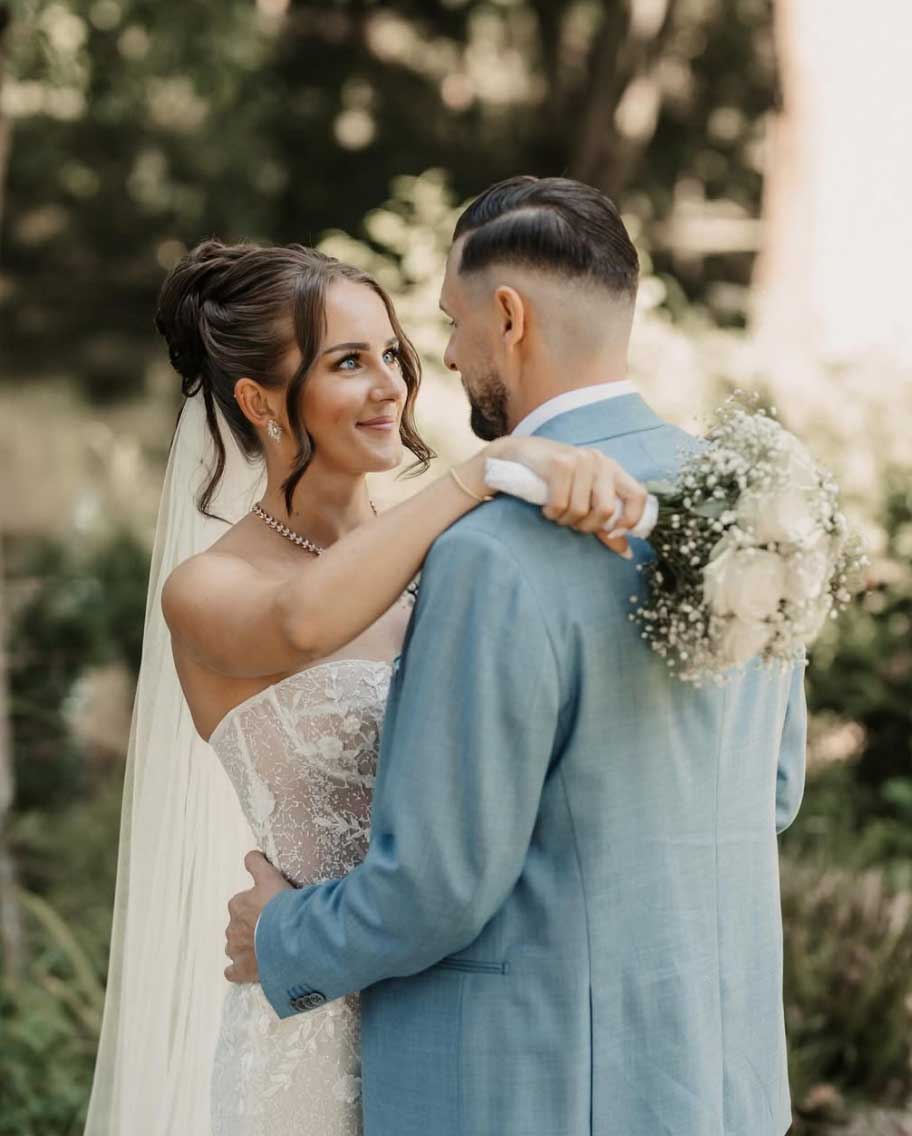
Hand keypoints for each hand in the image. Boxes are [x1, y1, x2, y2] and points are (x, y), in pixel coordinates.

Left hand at [224, 850, 292, 983]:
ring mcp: (236, 951)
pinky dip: (238, 970)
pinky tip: (249, 968)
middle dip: (251, 926)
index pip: (242, 903)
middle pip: (239, 926)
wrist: (289, 937)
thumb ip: (257, 864)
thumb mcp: (270, 876)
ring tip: (267, 947)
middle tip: (273, 927)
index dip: (257, 905)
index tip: (271, 908)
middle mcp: (232, 928)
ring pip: (236, 947)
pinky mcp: (241, 971)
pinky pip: (232, 972)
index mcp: (237, 905)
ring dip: (246, 947)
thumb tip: (250, 855)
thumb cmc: (280, 905)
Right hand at [490, 436, 648, 558]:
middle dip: (586, 525)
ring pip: (580, 509)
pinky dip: (551, 511)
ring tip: (555, 511)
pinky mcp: (560, 462)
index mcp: (612, 469)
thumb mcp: (582, 497)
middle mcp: (600, 461)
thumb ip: (604, 522)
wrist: (516, 453)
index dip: (630, 519)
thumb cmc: (552, 479)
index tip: (611, 533)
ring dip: (564, 519)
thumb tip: (626, 552)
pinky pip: (560, 503)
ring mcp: (580, 459)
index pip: (638, 496)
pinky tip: (546, 506)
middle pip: (606, 510)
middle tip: (571, 521)